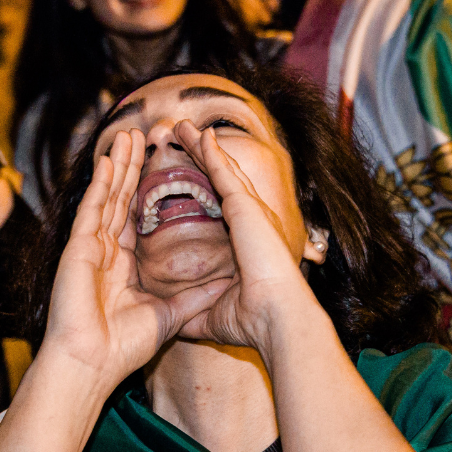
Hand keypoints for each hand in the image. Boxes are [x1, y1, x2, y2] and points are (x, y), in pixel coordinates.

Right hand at [40, 129, 224, 388]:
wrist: (91, 365)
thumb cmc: (121, 349)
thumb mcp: (170, 317)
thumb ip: (194, 298)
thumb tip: (226, 284)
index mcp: (123, 266)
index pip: (137, 218)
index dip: (147, 192)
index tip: (162, 167)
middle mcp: (105, 253)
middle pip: (121, 200)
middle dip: (133, 168)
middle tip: (144, 137)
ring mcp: (89, 248)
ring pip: (107, 197)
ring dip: (118, 165)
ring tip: (129, 135)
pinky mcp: (77, 249)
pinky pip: (91, 209)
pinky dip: (99, 184)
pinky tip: (109, 160)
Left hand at [171, 120, 319, 352]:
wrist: (276, 318)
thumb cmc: (253, 322)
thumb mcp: (212, 316)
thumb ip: (193, 311)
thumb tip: (174, 325)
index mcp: (246, 242)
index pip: (220, 205)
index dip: (205, 186)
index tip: (188, 174)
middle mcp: (251, 221)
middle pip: (222, 180)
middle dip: (203, 156)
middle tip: (183, 136)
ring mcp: (250, 211)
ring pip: (221, 169)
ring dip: (202, 147)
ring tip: (183, 126)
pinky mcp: (245, 207)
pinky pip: (223, 172)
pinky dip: (210, 152)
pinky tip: (198, 133)